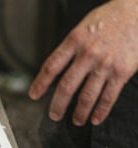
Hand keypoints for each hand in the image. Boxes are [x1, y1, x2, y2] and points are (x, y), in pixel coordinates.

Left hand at [28, 0, 137, 125]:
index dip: (40, 83)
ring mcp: (105, 64)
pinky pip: (108, 96)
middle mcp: (87, 54)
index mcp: (75, 41)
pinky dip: (101, 111)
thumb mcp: (84, 27)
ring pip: (86, 96)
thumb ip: (72, 47)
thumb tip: (58, 68)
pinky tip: (96, 118)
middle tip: (54, 115)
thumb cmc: (112, 17)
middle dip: (58, 105)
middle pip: (66, 86)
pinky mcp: (122, 71)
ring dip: (79, 112)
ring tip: (76, 120)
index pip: (51, 66)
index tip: (34, 95)